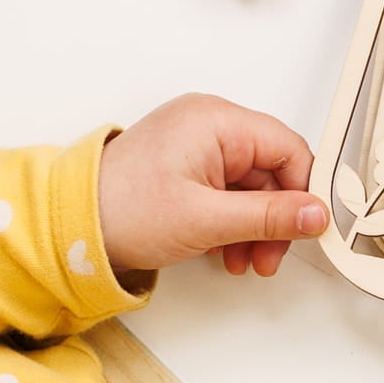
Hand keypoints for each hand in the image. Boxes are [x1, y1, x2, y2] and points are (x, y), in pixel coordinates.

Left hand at [97, 94, 328, 278]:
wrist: (66, 227)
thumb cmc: (122, 212)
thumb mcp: (207, 221)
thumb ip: (269, 217)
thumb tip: (317, 215)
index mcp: (217, 121)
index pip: (287, 148)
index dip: (303, 191)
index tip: (308, 229)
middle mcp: (210, 124)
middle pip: (271, 169)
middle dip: (274, 218)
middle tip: (269, 258)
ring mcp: (197, 144)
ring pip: (250, 185)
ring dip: (254, 226)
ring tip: (245, 261)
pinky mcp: (186, 165)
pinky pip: (227, 189)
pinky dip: (232, 221)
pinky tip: (225, 251)